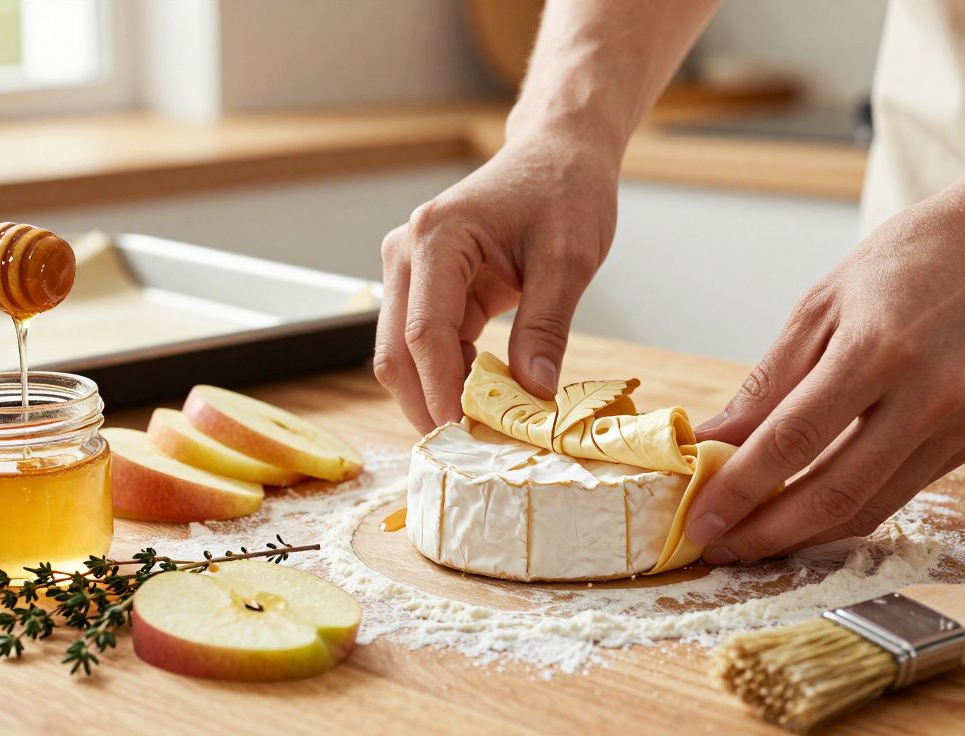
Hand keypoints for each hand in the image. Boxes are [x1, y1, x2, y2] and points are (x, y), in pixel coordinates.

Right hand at [375, 136, 618, 431]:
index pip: (423, 332)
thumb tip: (534, 396)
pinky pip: (426, 345)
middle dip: (427, 405)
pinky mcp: (427, 287)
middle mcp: (407, 253)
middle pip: (395, 351)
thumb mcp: (569, 258)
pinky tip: (484, 401)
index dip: (441, 393)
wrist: (558, 153)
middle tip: (472, 451)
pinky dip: (450, 377)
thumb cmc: (565, 189)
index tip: (467, 438)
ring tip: (484, 431)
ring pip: (403, 354)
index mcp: (436, 237)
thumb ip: (547, 326)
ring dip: (436, 395)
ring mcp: (411, 271)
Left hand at [688, 197, 964, 562]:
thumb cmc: (901, 264)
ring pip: (868, 507)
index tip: (700, 520)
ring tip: (752, 541)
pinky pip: (897, 494)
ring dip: (803, 536)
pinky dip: (846, 513)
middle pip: (833, 492)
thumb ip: (767, 382)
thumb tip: (713, 440)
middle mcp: (926, 395)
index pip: (792, 440)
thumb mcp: (819, 306)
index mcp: (876, 349)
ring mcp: (957, 425)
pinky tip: (804, 515)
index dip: (740, 489)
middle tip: (718, 549)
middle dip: (766, 533)